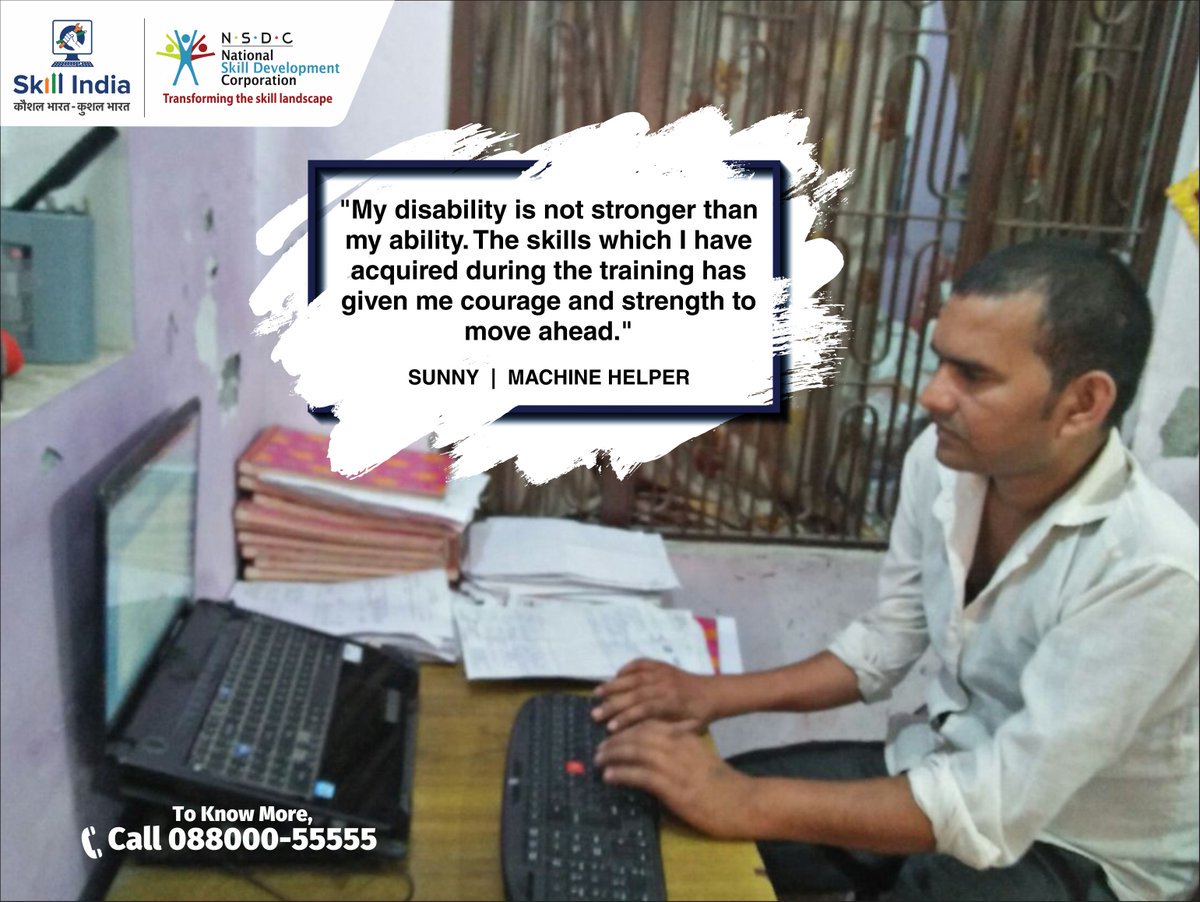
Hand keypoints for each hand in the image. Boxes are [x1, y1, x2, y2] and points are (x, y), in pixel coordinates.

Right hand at [592, 658, 714, 733]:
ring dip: (614, 685)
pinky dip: (627, 668)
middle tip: (595, 714)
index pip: (645, 709)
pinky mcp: (661, 665)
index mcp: (673, 702)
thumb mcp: (690, 729)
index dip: (627, 718)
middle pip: (634, 693)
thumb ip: (670, 733)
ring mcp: (662, 672)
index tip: (610, 728)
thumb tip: (645, 739)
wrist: (714, 692)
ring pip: (634, 677)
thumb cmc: (701, 715)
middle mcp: (665, 684)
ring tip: (596, 694)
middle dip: (613, 704)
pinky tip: (615, 676)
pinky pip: (641, 663)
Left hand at [593, 720, 752, 839]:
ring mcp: (674, 765)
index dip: (628, 728)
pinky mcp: (672, 786)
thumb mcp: (700, 756)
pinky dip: (620, 773)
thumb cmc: (722, 783)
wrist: (742, 801)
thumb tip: (655, 751)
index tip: (613, 734)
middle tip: (599, 748)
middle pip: (637, 735)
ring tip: (599, 760)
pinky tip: (608, 776)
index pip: (649, 724)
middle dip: (615, 740)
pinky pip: (639, 775)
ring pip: (634, 751)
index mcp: (684, 735)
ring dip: (612, 754)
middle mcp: (677, 745)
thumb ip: (680, 748)